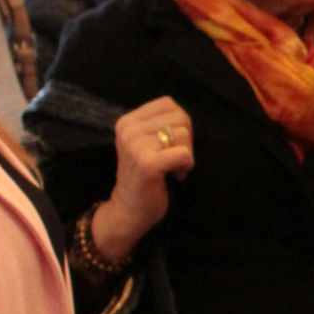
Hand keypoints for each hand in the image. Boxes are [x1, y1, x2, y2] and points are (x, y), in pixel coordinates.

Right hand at [91, 98, 194, 261]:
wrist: (128, 209)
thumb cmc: (144, 175)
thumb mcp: (145, 142)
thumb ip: (160, 124)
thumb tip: (184, 114)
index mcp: (127, 121)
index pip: (168, 104)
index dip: (179, 122)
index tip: (171, 143)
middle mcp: (128, 130)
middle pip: (179, 118)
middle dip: (186, 139)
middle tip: (175, 157)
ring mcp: (136, 146)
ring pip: (183, 135)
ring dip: (186, 154)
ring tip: (173, 167)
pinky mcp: (147, 164)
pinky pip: (184, 154)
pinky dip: (187, 165)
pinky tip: (176, 175)